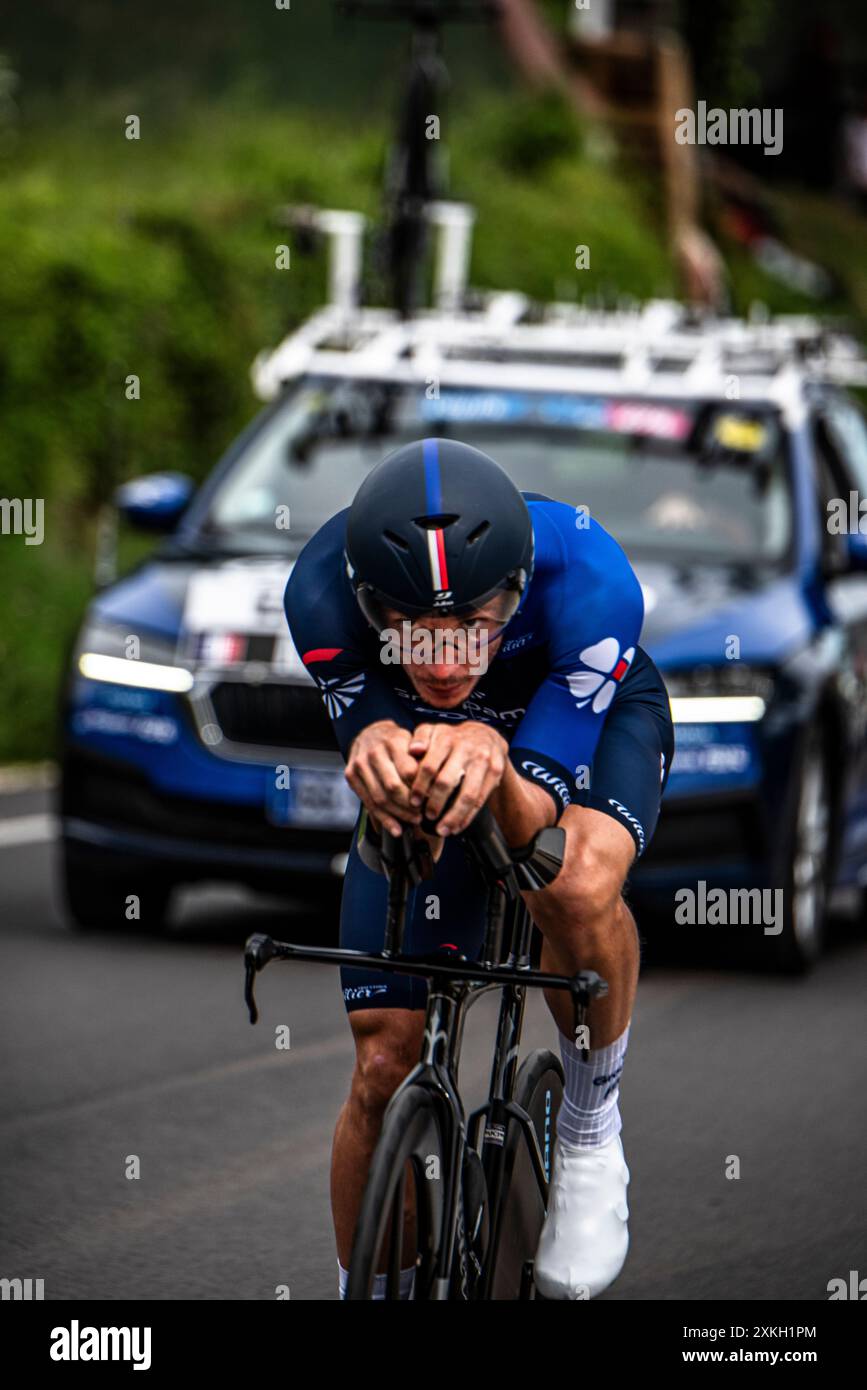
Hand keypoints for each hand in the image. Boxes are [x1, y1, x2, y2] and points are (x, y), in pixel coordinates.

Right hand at [345, 721, 421, 836]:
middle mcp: (374, 752)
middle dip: (410, 804)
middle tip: (423, 814)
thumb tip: (436, 782)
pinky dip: (383, 819)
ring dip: (399, 814)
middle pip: (393, 786)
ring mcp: (360, 764)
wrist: (369, 733)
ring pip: (380, 797)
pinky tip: (396, 829)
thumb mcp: (413, 741)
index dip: (421, 789)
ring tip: (413, 821)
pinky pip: (368, 803)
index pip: (408, 772)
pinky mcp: (351, 775)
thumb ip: (422, 758)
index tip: (431, 800)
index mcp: (393, 742)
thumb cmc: (396, 742)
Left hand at [408, 721, 508, 835]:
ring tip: (442, 830)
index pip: (429, 766)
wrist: (485, 735)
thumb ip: (420, 739)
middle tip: (426, 817)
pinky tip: (457, 826)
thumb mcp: (433, 731)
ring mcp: (483, 761)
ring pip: (468, 794)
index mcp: (446, 739)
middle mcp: (466, 749)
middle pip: (447, 781)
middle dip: (435, 803)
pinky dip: (468, 816)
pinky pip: (481, 799)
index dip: (420, 786)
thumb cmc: (452, 738)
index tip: (413, 802)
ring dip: (454, 816)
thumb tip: (413, 750)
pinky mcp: (495, 771)